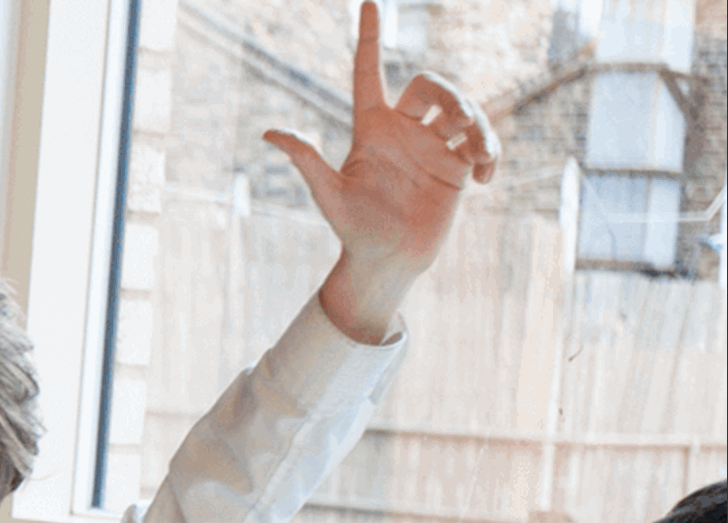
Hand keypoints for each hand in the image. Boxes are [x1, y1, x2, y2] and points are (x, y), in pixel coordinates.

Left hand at [265, 0, 499, 341]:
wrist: (385, 260)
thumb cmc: (351, 228)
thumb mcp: (327, 193)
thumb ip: (306, 159)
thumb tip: (269, 132)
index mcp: (370, 127)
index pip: (369, 73)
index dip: (368, 39)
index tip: (369, 3)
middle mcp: (403, 129)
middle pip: (431, 86)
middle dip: (450, 93)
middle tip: (461, 119)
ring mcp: (433, 145)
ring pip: (463, 109)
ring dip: (477, 123)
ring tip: (478, 153)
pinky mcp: (457, 166)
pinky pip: (481, 144)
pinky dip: (489, 153)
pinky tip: (485, 177)